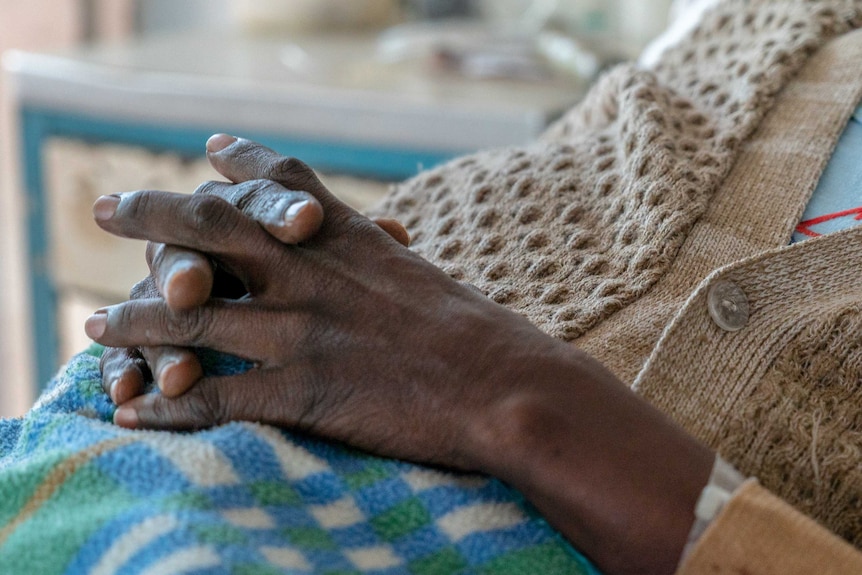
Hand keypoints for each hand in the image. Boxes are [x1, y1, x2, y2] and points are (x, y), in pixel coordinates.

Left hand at [86, 139, 713, 573]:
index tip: (211, 147)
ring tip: (94, 326)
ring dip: (133, 324)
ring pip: (191, 320)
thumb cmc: (478, 334)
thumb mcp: (422, 275)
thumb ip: (379, 257)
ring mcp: (303, 331)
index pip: (283, 183)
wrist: (507, 385)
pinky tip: (136, 416)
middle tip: (105, 206)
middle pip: (211, 230)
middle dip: (152, 214)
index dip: (242, 162)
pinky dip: (169, 410)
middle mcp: (313, 274)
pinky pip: (216, 401)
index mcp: (349, 241)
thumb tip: (374, 243)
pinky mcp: (304, 391)